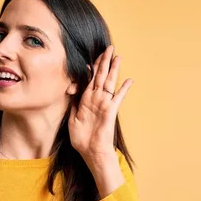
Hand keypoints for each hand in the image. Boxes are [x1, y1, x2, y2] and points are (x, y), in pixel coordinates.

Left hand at [69, 45, 132, 164]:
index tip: (91, 56)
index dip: (91, 68)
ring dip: (113, 69)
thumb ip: (74, 104)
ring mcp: (104, 104)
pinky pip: (117, 97)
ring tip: (118, 56)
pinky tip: (129, 80)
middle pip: (100, 76)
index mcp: (86, 100)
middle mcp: (96, 100)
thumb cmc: (82, 139)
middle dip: (104, 62)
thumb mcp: (72, 119)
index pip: (89, 79)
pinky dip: (123, 89)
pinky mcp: (110, 111)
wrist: (91, 152)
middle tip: (108, 48)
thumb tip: (71, 91)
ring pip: (109, 82)